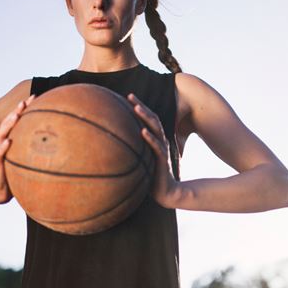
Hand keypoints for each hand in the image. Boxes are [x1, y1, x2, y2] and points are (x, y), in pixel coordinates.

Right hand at [0, 95, 35, 204]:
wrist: (1, 192)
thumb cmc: (16, 175)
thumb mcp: (29, 161)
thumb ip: (40, 152)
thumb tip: (65, 144)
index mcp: (12, 140)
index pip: (17, 121)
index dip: (24, 108)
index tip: (35, 96)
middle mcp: (4, 143)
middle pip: (8, 123)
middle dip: (17, 111)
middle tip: (25, 101)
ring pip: (1, 135)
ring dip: (9, 124)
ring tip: (16, 115)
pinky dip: (3, 147)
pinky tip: (9, 141)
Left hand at [127, 93, 181, 208]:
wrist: (167, 193)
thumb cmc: (152, 176)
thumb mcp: (142, 160)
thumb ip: (136, 150)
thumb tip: (120, 143)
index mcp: (155, 139)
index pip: (148, 119)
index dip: (140, 107)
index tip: (128, 96)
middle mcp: (159, 141)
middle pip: (151, 119)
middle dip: (141, 106)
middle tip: (130, 95)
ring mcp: (161, 149)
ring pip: (154, 129)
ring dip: (145, 118)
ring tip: (136, 108)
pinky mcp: (162, 160)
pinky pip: (155, 147)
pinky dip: (149, 138)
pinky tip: (142, 131)